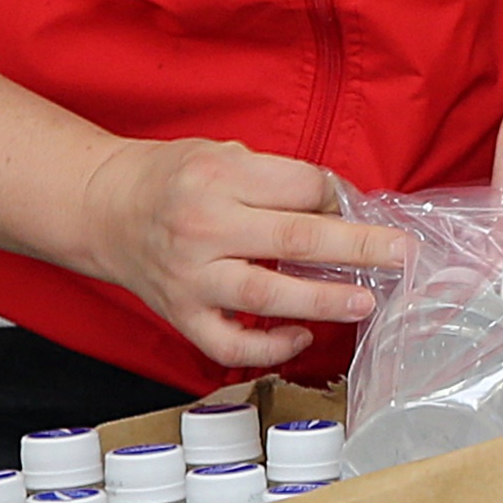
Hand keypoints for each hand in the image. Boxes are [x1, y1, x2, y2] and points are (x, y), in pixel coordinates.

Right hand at [74, 138, 409, 372]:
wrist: (101, 207)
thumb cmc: (172, 177)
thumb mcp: (225, 154)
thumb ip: (279, 178)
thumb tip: (343, 207)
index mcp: (219, 177)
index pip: (301, 188)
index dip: (339, 199)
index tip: (360, 209)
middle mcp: (204, 228)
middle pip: (295, 241)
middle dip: (358, 249)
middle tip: (401, 255)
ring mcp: (190, 277)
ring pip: (266, 296)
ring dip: (323, 301)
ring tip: (365, 302)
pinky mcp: (179, 314)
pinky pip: (228, 345)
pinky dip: (269, 349)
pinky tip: (301, 337)